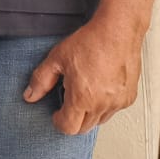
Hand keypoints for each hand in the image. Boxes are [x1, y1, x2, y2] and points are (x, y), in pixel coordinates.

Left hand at [22, 15, 143, 135]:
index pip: (68, 127)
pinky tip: (100, 88)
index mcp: (82, 98)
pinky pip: (114, 110)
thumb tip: (30, 95)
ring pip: (100, 120)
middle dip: (73, 119)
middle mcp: (102, 105)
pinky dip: (105, 105)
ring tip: (85, 92)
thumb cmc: (91, 42)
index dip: (58, 121)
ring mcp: (118, 102)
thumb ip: (41, 80)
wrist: (118, 30)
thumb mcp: (57, 59)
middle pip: (84, 128)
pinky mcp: (129, 97)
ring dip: (90, 113)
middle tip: (68, 102)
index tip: (56, 113)